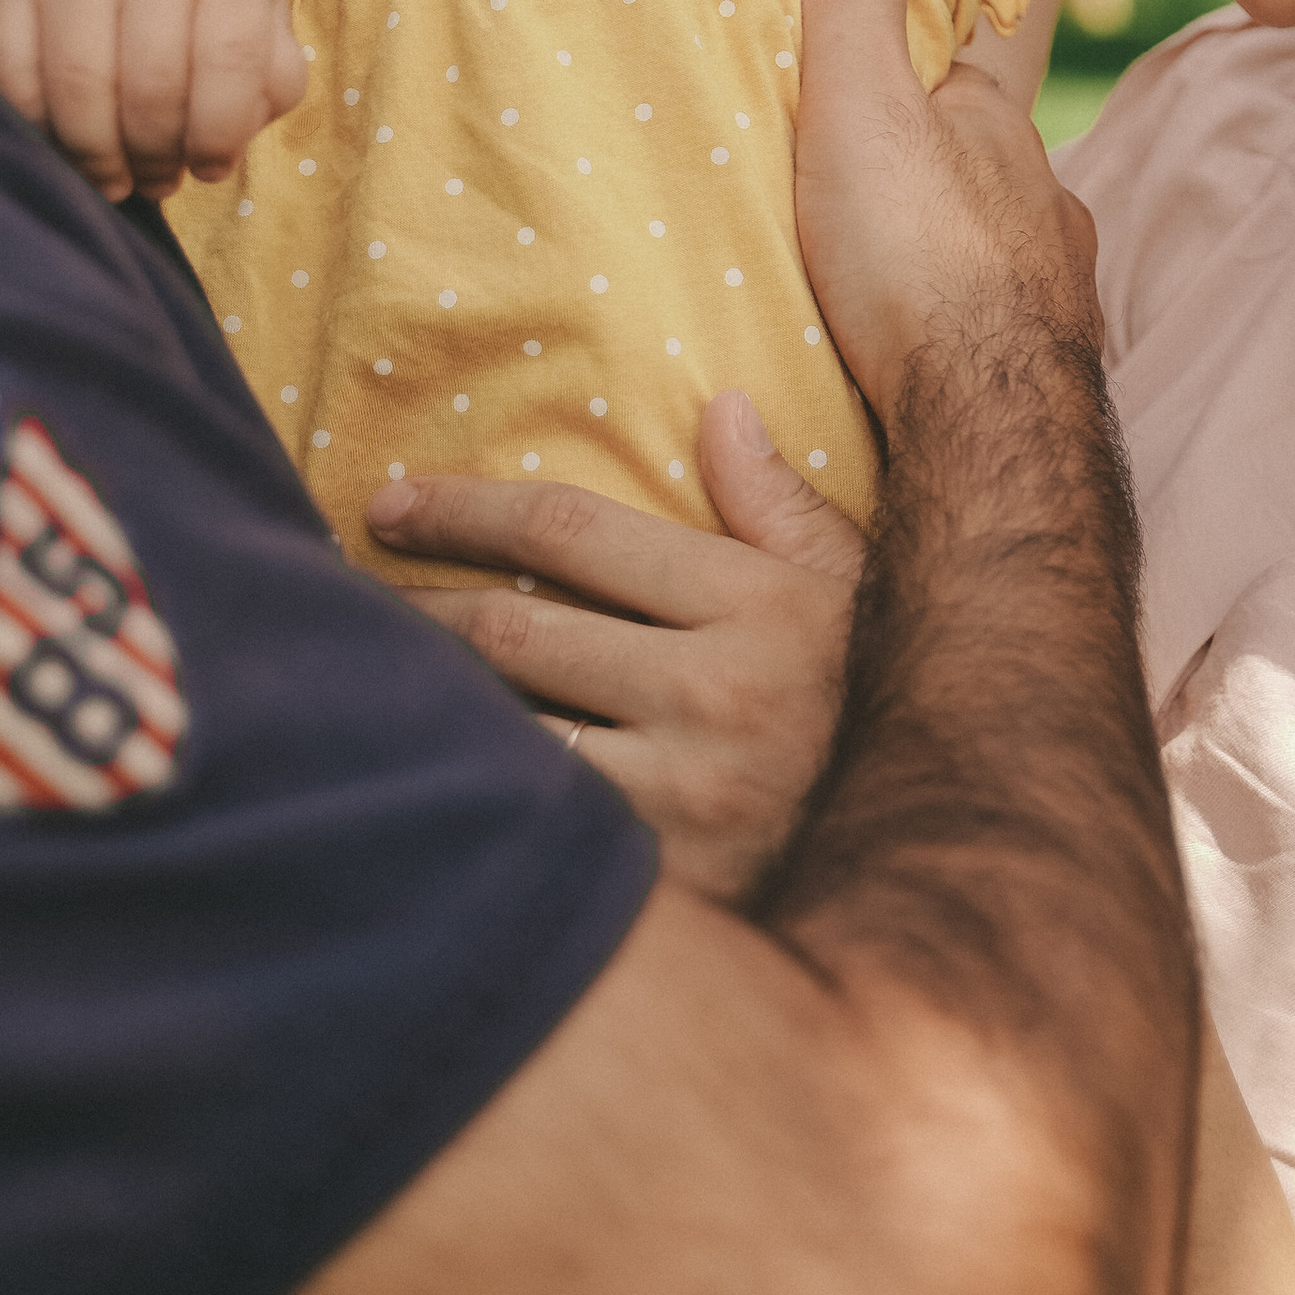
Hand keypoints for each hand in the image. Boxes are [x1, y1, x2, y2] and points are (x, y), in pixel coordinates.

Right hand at [0, 0, 305, 203]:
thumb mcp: (252, 15)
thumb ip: (271, 78)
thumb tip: (231, 141)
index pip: (233, 60)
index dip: (221, 133)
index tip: (208, 167)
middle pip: (152, 87)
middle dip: (157, 156)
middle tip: (156, 180)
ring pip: (80, 91)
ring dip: (98, 158)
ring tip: (114, 179)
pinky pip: (15, 85)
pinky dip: (38, 132)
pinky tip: (61, 144)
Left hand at [368, 392, 863, 898]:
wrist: (952, 858)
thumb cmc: (878, 701)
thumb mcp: (850, 588)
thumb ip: (776, 504)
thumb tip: (719, 409)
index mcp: (753, 601)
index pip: (574, 530)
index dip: (467, 508)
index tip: (391, 502)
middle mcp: (717, 693)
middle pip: (517, 632)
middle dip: (416, 609)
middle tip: (342, 594)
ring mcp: (689, 799)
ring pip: (513, 738)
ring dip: (430, 711)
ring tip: (363, 688)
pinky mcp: (670, 886)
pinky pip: (544, 836)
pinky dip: (480, 806)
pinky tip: (426, 789)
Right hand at [791, 0, 1102, 430]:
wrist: (987, 429)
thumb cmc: (919, 256)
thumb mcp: (863, 107)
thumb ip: (854, 4)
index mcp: (1001, 130)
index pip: (970, 65)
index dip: (929, 58)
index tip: (888, 63)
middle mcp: (1044, 202)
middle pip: (981, 164)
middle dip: (934, 166)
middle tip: (863, 184)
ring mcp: (1054, 291)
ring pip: (995, 250)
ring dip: (948, 253)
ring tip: (881, 276)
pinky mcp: (1042, 371)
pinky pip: (995, 330)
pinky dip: (961, 327)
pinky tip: (920, 352)